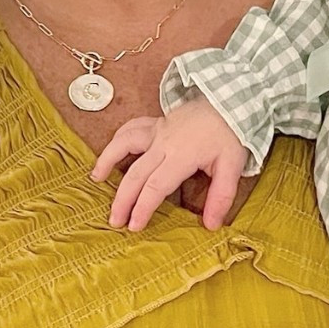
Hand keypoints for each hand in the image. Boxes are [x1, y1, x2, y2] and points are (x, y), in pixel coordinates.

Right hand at [91, 98, 250, 231]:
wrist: (230, 101)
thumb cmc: (231, 134)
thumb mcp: (232, 167)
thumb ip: (221, 196)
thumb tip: (211, 225)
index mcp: (182, 156)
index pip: (156, 186)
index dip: (142, 207)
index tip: (134, 226)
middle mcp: (164, 143)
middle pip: (135, 173)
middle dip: (122, 199)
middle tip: (115, 220)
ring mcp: (157, 130)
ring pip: (124, 144)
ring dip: (108, 160)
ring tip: (96, 179)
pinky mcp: (157, 122)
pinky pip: (131, 128)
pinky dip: (118, 139)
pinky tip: (111, 152)